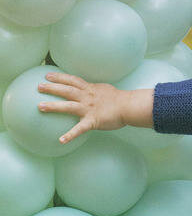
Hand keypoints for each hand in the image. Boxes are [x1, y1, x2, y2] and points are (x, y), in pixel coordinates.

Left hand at [37, 71, 152, 144]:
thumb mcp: (106, 89)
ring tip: (40, 106)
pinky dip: (70, 135)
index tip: (48, 75)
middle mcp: (86, 97)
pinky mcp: (92, 121)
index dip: (59, 77)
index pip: (72, 80)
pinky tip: (61, 140)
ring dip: (53, 106)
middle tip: (38, 86)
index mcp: (90, 89)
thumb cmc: (121, 99)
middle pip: (66, 90)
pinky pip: (79, 129)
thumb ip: (96, 90)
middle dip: (51, 87)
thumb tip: (93, 89)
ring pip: (68, 106)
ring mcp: (88, 109)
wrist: (129, 106)